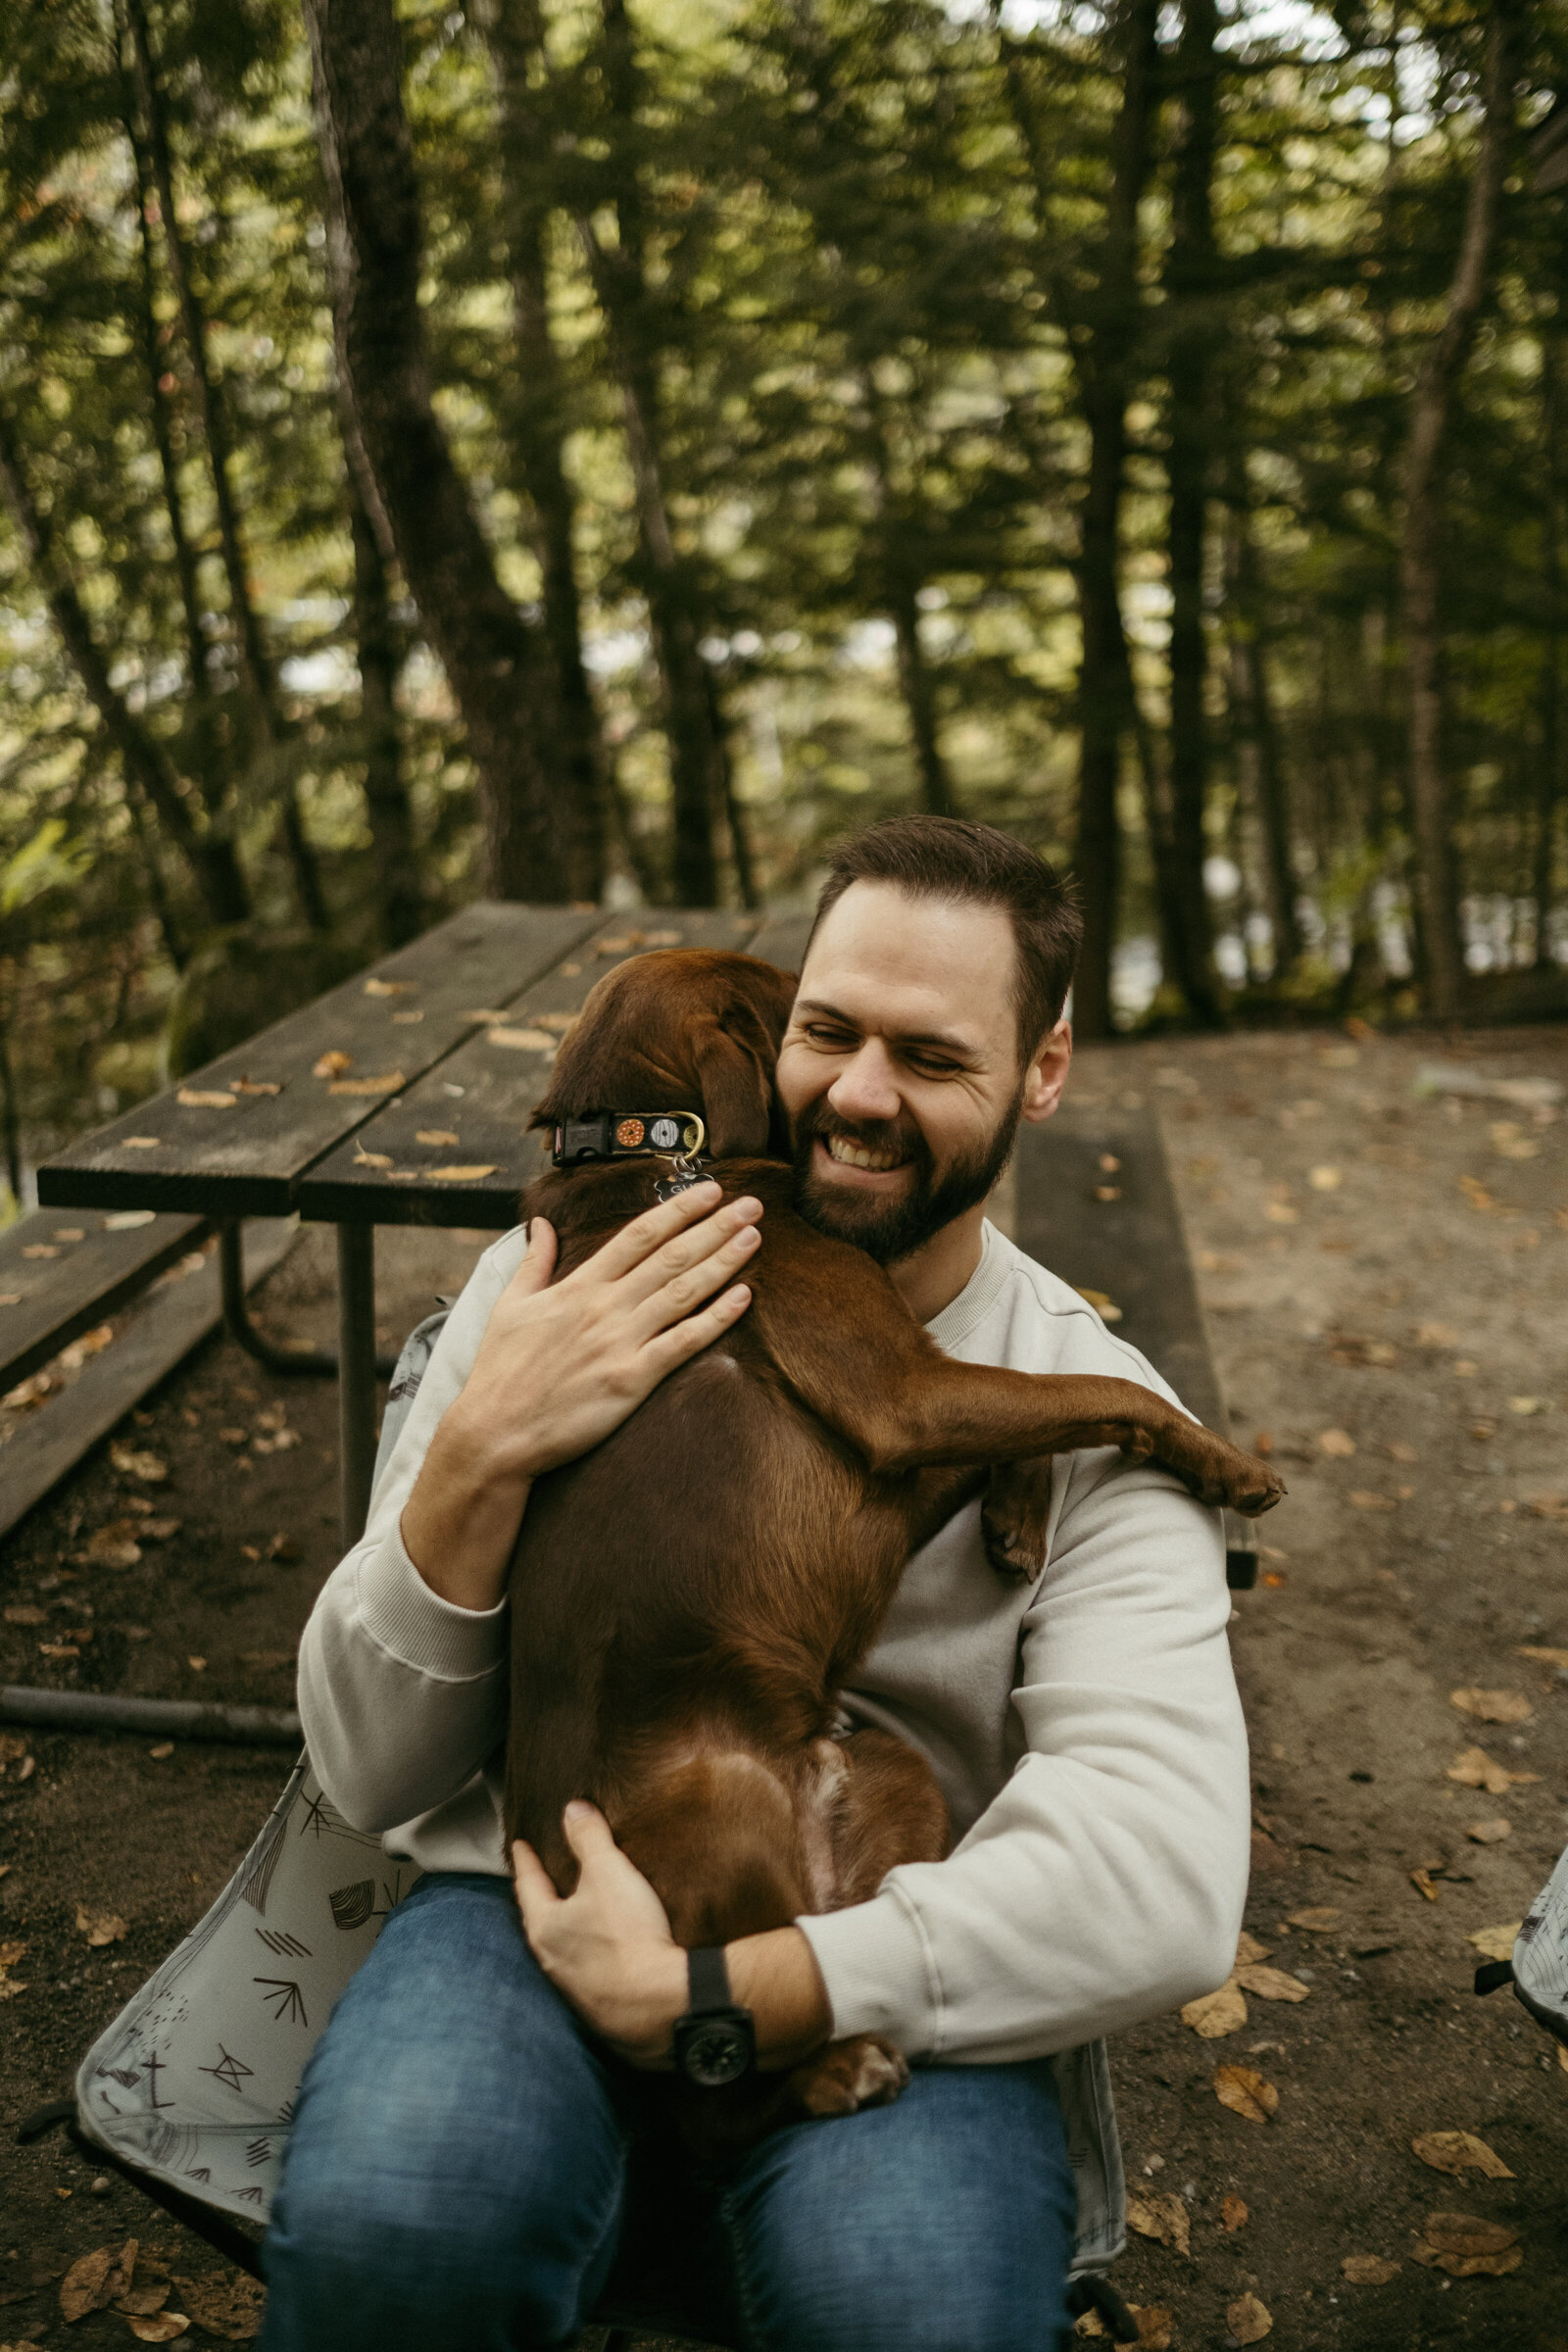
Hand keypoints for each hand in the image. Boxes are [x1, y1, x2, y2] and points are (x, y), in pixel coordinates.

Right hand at [453, 1180, 762, 1484]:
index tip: (709, 1190)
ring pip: (684, 1292)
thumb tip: (540, 1223)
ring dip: (723, 1262)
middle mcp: (604, 1307)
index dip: (678, 1209)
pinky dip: (716, 1319)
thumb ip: (533, 1262)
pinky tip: (743, 1297)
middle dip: (715, 1227)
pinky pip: (683, 1343)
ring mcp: (620, 1342)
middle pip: (671, 1256)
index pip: (638, 1235)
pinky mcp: (631, 1380)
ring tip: (753, 1238)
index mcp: (578, 1286)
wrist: (495, 1433)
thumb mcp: (509, 1306)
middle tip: (751, 1205)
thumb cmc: (500, 1372)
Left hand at [512, 1803, 685, 2067]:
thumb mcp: (608, 1872)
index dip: (526, 1860)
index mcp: (545, 1926)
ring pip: (561, 1949)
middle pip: (539, 1919)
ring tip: (572, 1914)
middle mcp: (551, 1960)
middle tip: (541, 1878)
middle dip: (540, 1897)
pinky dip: (589, 1955)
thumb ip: (589, 1837)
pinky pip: (587, 1972)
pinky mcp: (599, 2008)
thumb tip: (572, 1809)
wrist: (657, 2004)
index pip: (528, 1884)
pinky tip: (602, 1953)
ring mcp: (573, 1988)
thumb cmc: (626, 1935)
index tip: (519, 1845)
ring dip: (564, 1929)